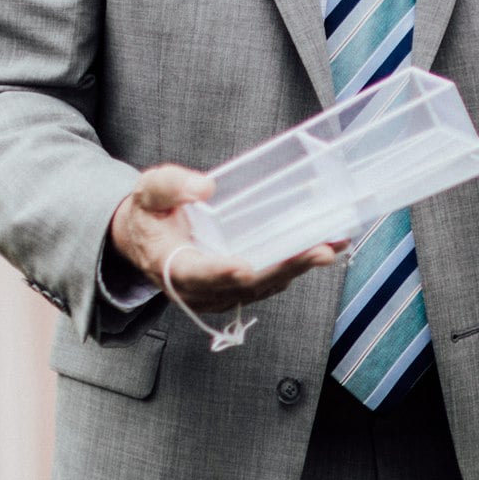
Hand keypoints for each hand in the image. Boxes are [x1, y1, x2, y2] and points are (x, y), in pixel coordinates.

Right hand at [108, 164, 345, 314]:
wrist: (145, 238)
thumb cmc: (150, 213)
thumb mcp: (150, 191)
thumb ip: (172, 186)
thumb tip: (205, 188)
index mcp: (172, 266)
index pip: (198, 273)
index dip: (222, 272)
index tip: (245, 268)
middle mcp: (198, 289)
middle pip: (245, 284)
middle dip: (285, 267)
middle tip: (320, 250)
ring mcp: (219, 293)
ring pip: (264, 286)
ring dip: (299, 267)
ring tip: (332, 245)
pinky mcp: (236, 289)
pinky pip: (269, 282)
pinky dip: (295, 266)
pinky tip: (322, 248)